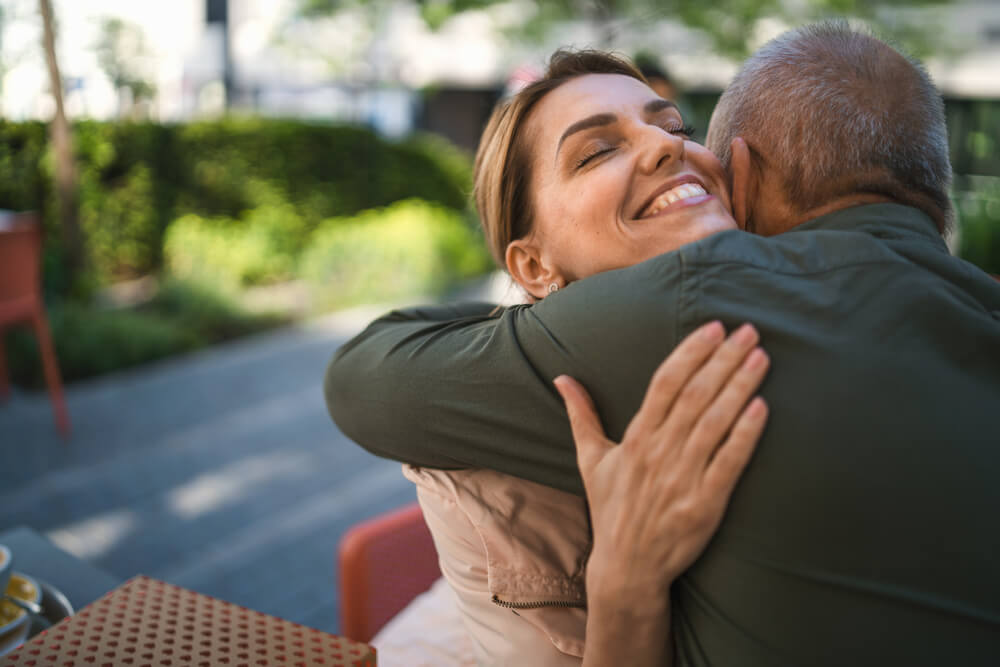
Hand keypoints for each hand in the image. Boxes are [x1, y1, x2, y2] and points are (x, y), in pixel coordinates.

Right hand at [553, 321, 768, 598]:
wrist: (627, 567)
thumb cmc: (612, 509)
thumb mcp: (591, 460)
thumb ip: (581, 415)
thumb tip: (562, 378)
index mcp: (636, 438)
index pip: (665, 383)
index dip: (691, 352)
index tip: (714, 328)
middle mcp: (659, 453)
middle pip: (695, 395)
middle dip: (724, 359)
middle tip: (749, 331)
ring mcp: (683, 478)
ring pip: (715, 422)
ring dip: (740, 386)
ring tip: (761, 358)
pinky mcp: (705, 504)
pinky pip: (729, 463)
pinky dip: (745, 434)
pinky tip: (762, 408)